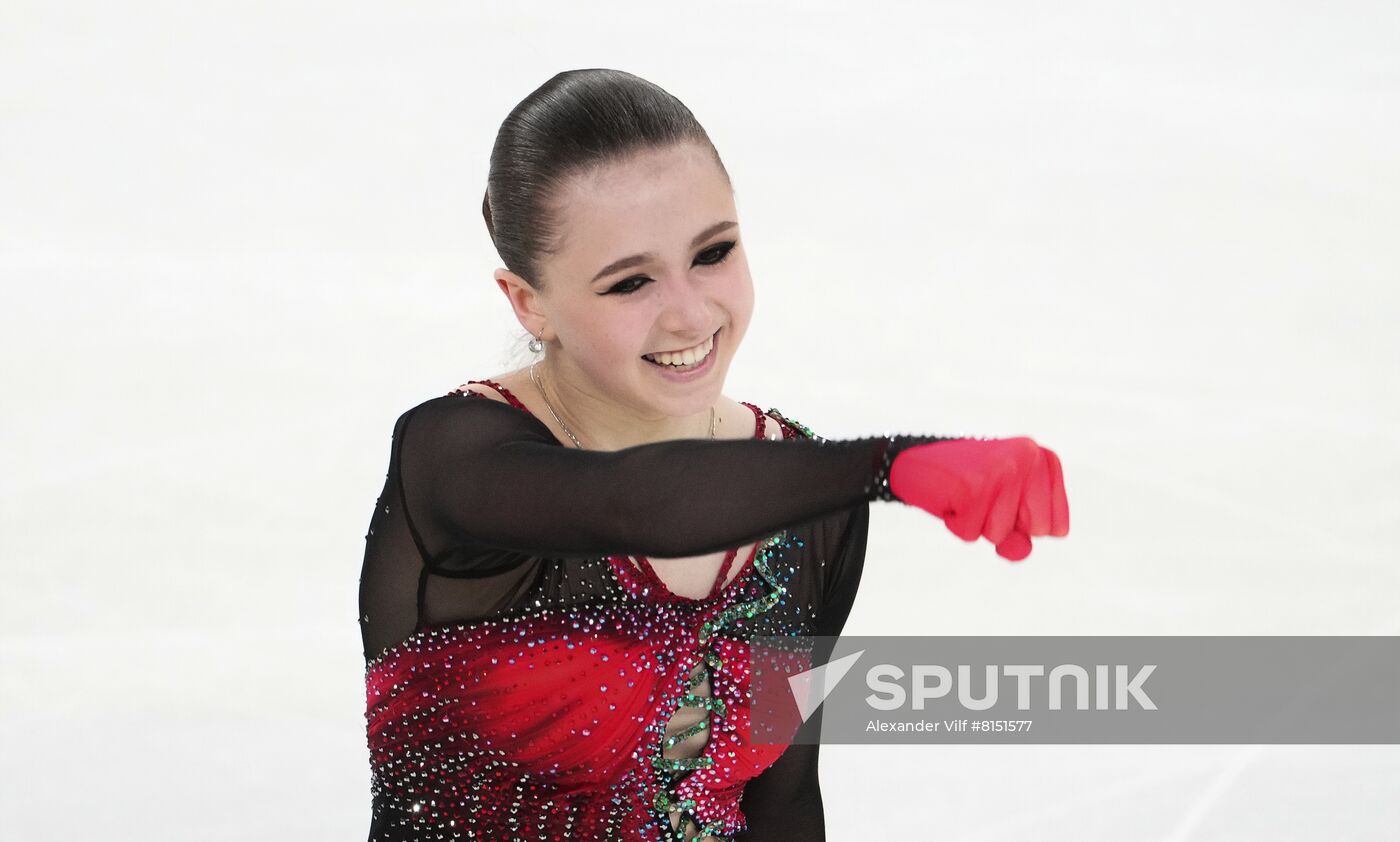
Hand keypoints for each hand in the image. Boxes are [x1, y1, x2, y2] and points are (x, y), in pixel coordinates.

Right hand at [889, 437, 1068, 560]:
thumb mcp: (1001, 510)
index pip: (1056, 527)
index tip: (1002, 499)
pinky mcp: (974, 486)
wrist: (912, 462)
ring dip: (976, 524)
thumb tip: (1021, 548)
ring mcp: (1002, 470)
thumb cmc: (964, 486)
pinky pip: (969, 534)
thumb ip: (1021, 536)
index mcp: (1043, 459)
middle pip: (1036, 531)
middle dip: (1004, 525)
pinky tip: (949, 498)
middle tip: (981, 497)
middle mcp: (1029, 458)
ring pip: (999, 534)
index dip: (1022, 525)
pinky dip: (955, 523)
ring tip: (963, 495)